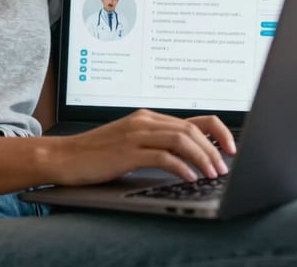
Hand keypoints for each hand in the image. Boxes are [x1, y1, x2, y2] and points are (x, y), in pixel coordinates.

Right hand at [46, 109, 235, 186]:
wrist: (64, 156)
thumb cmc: (97, 154)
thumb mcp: (131, 143)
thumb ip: (156, 144)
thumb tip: (189, 158)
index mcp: (148, 118)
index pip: (192, 119)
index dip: (217, 131)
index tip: (231, 148)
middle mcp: (144, 121)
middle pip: (190, 129)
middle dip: (213, 149)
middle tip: (224, 168)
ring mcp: (135, 134)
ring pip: (180, 139)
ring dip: (201, 158)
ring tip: (211, 174)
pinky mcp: (127, 151)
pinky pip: (162, 156)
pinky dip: (180, 167)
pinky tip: (188, 178)